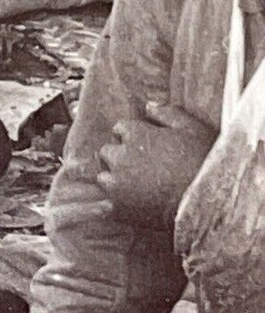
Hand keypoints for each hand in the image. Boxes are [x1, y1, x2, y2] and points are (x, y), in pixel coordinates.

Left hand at [97, 101, 215, 227]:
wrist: (209, 202)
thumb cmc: (204, 162)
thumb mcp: (192, 129)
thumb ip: (168, 113)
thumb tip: (149, 105)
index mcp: (135, 134)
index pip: (120, 128)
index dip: (132, 136)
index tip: (145, 146)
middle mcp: (120, 157)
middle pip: (108, 152)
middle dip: (119, 156)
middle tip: (141, 166)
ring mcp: (116, 183)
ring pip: (104, 177)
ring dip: (115, 179)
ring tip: (138, 186)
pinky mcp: (117, 207)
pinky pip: (107, 202)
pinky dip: (117, 201)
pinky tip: (135, 203)